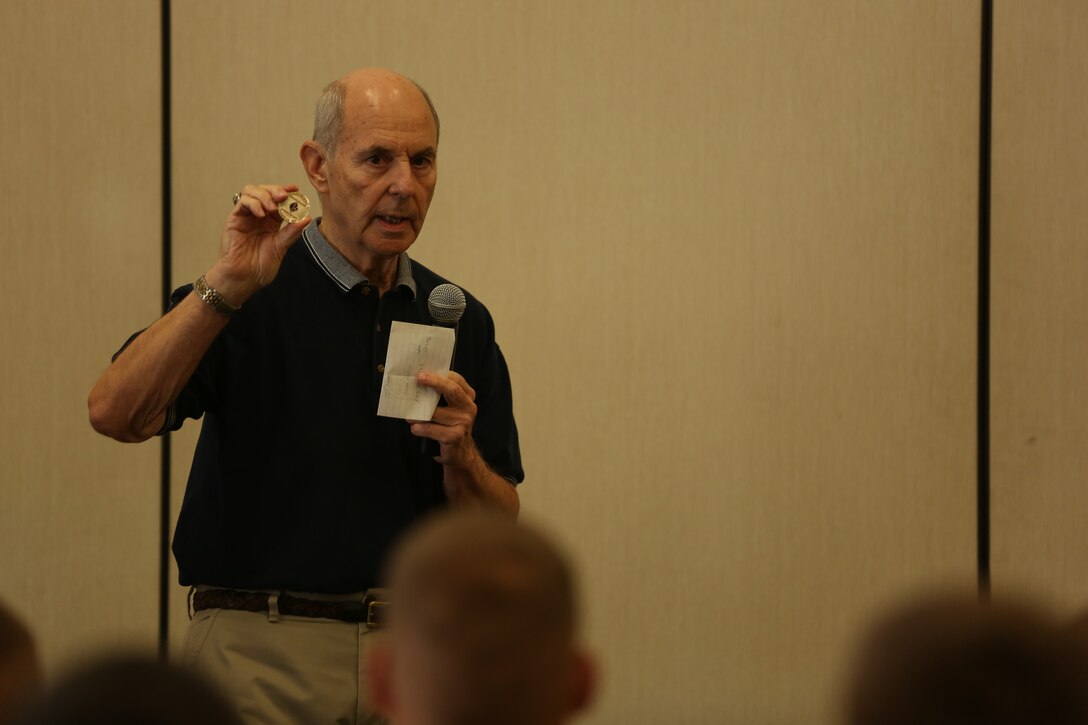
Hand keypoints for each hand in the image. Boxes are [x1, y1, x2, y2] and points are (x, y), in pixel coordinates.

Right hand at [207, 183, 310, 304]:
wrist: (244, 278)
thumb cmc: (261, 266)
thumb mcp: (281, 247)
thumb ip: (292, 232)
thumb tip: (306, 219)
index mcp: (272, 222)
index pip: (279, 200)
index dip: (287, 191)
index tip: (296, 189)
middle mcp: (259, 216)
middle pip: (266, 191)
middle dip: (276, 190)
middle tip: (284, 196)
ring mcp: (247, 216)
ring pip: (252, 191)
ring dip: (264, 195)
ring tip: (272, 208)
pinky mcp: (235, 219)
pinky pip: (243, 202)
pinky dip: (253, 203)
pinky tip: (261, 214)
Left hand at [408, 371, 478, 466]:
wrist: (461, 453)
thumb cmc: (451, 426)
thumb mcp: (451, 408)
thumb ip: (441, 396)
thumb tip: (418, 383)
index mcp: (468, 397)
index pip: (456, 380)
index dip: (439, 375)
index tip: (422, 373)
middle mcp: (468, 407)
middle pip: (452, 390)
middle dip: (435, 382)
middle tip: (419, 378)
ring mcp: (463, 422)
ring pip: (435, 412)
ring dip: (418, 413)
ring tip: (408, 414)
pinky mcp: (454, 436)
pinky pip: (431, 429)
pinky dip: (419, 428)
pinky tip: (415, 428)